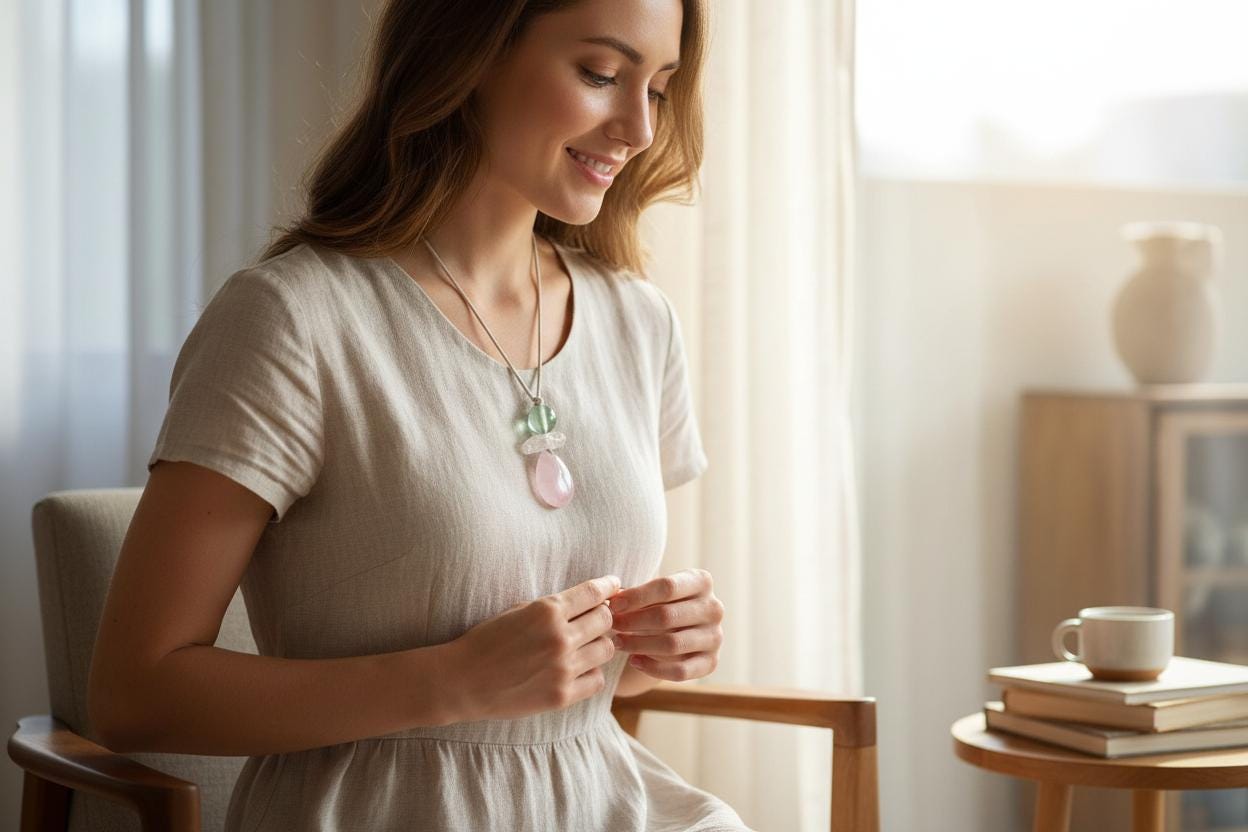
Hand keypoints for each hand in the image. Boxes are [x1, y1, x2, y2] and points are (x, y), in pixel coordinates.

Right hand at [444, 575, 619, 721]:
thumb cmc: (487, 640)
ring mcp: (563, 668)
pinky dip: (592, 672)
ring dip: (600, 644)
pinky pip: (597, 680)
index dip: (608, 586)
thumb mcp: (518, 610)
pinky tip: (578, 669)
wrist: (462, 681)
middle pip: (606, 619)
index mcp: (547, 610)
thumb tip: (590, 601)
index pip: (594, 592)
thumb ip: (554, 607)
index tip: (614, 585)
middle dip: (605, 615)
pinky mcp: (561, 695)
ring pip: (606, 649)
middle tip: (597, 618)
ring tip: (587, 645)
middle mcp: (560, 637)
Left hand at [607, 568, 723, 681]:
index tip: (613, 604)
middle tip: (611, 625)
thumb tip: (612, 600)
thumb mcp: (652, 593)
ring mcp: (715, 637)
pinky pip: (680, 671)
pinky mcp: (711, 662)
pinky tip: (634, 661)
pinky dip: (653, 668)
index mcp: (702, 581)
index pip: (667, 587)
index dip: (636, 596)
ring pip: (672, 644)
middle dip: (633, 621)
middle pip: (667, 616)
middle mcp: (714, 608)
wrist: (680, 629)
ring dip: (638, 644)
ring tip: (618, 642)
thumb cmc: (661, 603)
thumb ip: (634, 595)